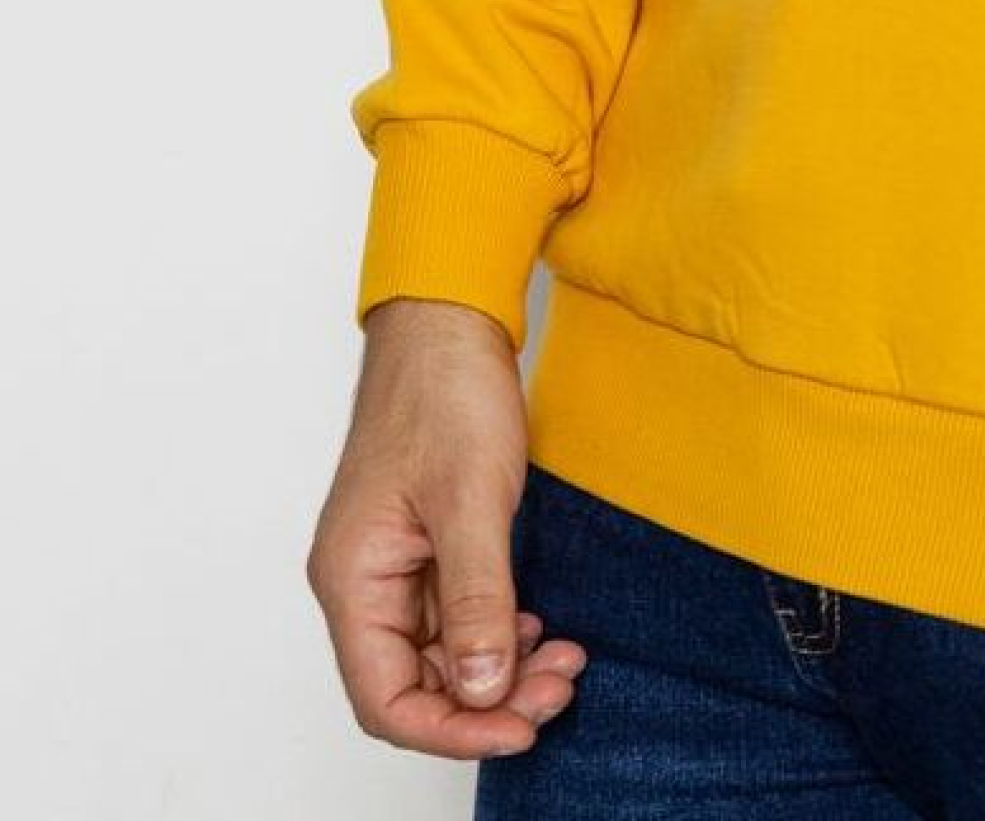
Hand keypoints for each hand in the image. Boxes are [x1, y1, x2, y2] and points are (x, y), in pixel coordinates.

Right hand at [306, 295, 585, 759]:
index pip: (386, 700)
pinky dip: (500, 631)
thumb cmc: (444, 393)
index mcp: (353, 579)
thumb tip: (481, 691)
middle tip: (562, 684)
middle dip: (490, 700)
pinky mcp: (428, 544)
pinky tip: (540, 625)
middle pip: (417, 685)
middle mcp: (365, 582)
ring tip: (564, 659)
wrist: (451, 321)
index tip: (520, 726)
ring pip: (443, 655)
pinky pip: (459, 616)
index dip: (453, 730)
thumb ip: (476, 599)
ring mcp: (396, 564)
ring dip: (501, 669)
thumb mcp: (470, 499)